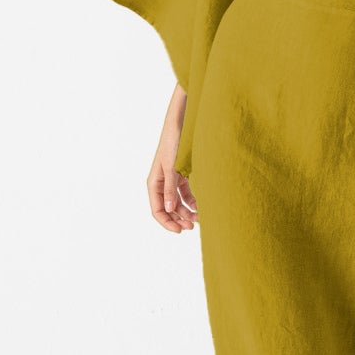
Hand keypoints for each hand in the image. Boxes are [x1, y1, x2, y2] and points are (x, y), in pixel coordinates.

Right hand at [149, 85, 196, 233]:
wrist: (182, 124)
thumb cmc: (173, 142)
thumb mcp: (172, 167)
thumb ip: (171, 188)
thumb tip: (170, 209)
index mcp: (154, 182)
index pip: (157, 209)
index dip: (167, 222)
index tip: (180, 230)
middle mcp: (162, 183)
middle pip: (168, 208)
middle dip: (179, 219)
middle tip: (192, 227)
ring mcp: (172, 179)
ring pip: (178, 202)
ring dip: (187, 211)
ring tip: (199, 219)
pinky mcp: (181, 174)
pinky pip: (186, 193)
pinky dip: (192, 201)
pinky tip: (200, 206)